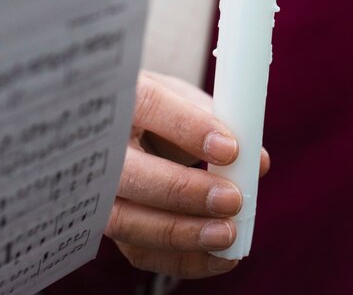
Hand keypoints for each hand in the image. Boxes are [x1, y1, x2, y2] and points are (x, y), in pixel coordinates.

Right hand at [104, 70, 270, 278]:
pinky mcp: (107, 223)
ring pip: (126, 220)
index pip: (147, 106)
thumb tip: (257, 162)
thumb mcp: (185, 99)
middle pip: (128, 173)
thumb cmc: (159, 107)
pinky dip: (181, 259)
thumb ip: (219, 122)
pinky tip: (218, 256)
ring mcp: (95, 188)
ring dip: (182, 233)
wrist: (120, 122)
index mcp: (119, 94)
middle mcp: (95, 142)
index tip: (230, 149)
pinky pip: (138, 251)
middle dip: (183, 191)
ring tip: (227, 234)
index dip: (188, 128)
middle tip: (231, 198)